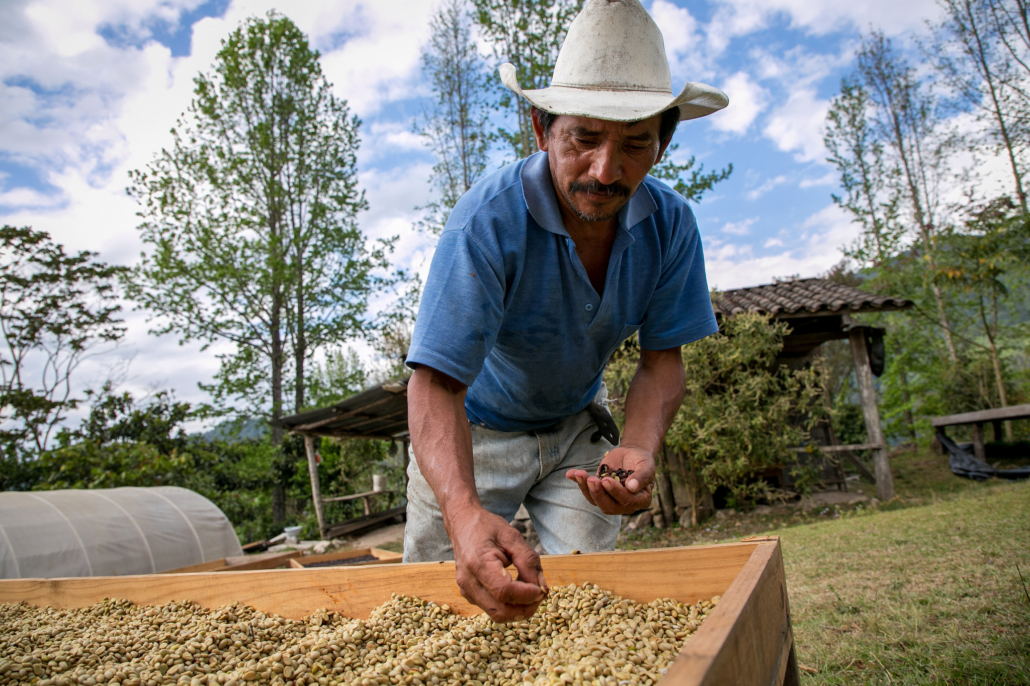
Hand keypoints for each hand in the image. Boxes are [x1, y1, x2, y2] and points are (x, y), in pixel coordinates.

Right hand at [447, 506, 548, 622]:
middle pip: (500, 611)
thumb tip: (541, 587)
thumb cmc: (486, 527)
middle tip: (540, 594)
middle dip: (525, 608)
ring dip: (518, 609)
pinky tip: (517, 589)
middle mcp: (468, 581)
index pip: (504, 591)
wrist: (462, 524)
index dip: (527, 595)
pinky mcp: (469, 595)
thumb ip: (528, 561)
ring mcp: (466, 590)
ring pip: (497, 614)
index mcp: (477, 563)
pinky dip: (509, 605)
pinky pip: (492, 608)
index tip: (542, 589)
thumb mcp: (512, 536)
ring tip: (530, 591)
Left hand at [565, 446, 654, 514]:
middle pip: (608, 506)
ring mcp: (609, 498)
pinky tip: (570, 474)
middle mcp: (624, 504)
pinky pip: (587, 490)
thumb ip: (641, 476)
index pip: (627, 502)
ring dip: (586, 488)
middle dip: (598, 494)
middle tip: (592, 480)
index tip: (607, 480)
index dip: (616, 493)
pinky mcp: (598, 490)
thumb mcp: (647, 465)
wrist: (631, 454)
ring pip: (595, 500)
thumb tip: (632, 487)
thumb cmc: (642, 461)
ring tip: (580, 474)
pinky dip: (578, 482)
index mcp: (640, 500)